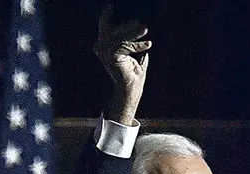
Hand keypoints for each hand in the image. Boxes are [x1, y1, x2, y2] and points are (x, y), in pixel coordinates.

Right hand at [93, 4, 150, 124]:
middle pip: (112, 27)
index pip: (105, 23)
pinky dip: (137, 45)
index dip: (108, 13)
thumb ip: (133, 36)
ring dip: (133, 32)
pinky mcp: (110, 58)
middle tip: (141, 20)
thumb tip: (141, 20)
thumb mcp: (134, 49)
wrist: (131, 88)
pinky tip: (148, 45)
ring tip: (145, 29)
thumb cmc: (134, 69)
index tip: (113, 3)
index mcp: (105, 42)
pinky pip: (124, 46)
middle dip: (127, 23)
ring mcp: (104, 52)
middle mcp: (101, 46)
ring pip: (119, 36)